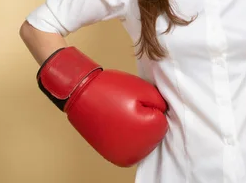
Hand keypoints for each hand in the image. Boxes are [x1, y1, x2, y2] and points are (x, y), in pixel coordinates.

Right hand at [37, 47, 167, 166]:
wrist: (80, 92)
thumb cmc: (112, 89)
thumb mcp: (146, 90)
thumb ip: (162, 105)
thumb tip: (165, 115)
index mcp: (147, 135)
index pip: (163, 121)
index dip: (151, 107)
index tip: (136, 101)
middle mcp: (134, 153)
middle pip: (154, 134)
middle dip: (145, 119)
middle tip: (127, 107)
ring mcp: (121, 157)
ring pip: (142, 141)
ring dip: (136, 129)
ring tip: (121, 114)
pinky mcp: (111, 156)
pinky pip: (129, 145)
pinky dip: (126, 135)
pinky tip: (118, 123)